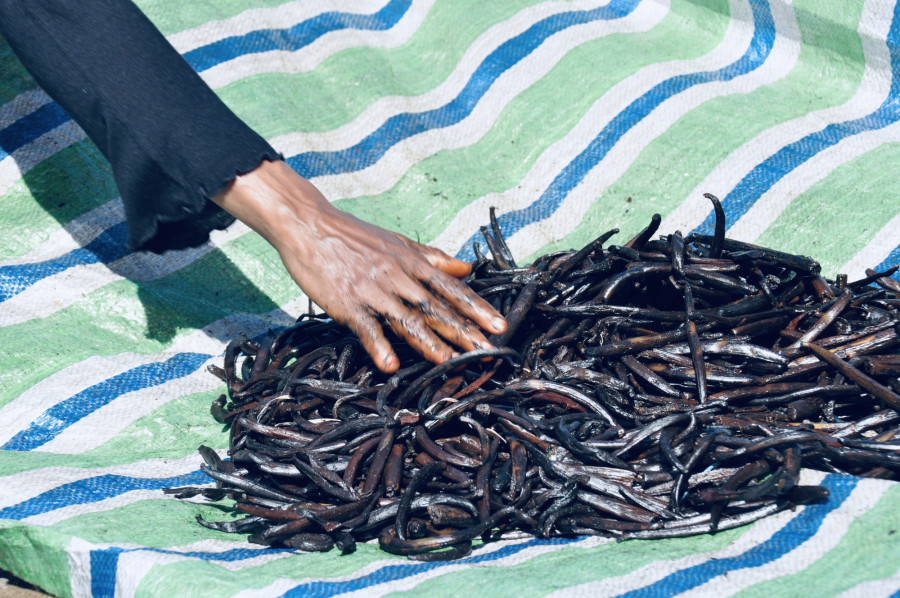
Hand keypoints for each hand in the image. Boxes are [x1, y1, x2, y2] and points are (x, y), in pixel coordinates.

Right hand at [211, 159, 506, 371]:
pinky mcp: (348, 303)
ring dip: (428, 341)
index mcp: (413, 263)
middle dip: (464, 330)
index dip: (478, 308)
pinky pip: (367, 327)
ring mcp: (374, 290)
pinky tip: (390, 364)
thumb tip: (466, 268)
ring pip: (406, 318)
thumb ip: (433, 257)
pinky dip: (378, 345)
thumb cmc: (354, 236)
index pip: (452, 288)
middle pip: (437, 307)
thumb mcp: (398, 242)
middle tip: (487, 351)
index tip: (501, 325)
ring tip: (448, 361)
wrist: (310, 226)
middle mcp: (399, 276)